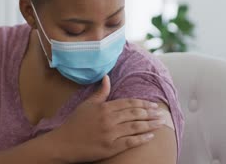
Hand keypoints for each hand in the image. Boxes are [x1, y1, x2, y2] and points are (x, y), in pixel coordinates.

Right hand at [50, 75, 164, 162]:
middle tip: (161, 113)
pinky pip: (130, 142)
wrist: (64, 143)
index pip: (128, 103)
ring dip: (150, 124)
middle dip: (150, 113)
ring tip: (160, 123)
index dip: (142, 103)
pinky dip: (142, 138)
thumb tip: (107, 77)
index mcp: (104, 107)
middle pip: (135, 114)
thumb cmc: (74, 123)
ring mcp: (110, 134)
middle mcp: (109, 119)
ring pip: (135, 127)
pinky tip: (151, 136)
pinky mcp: (110, 147)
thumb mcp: (87, 104)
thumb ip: (100, 92)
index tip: (153, 104)